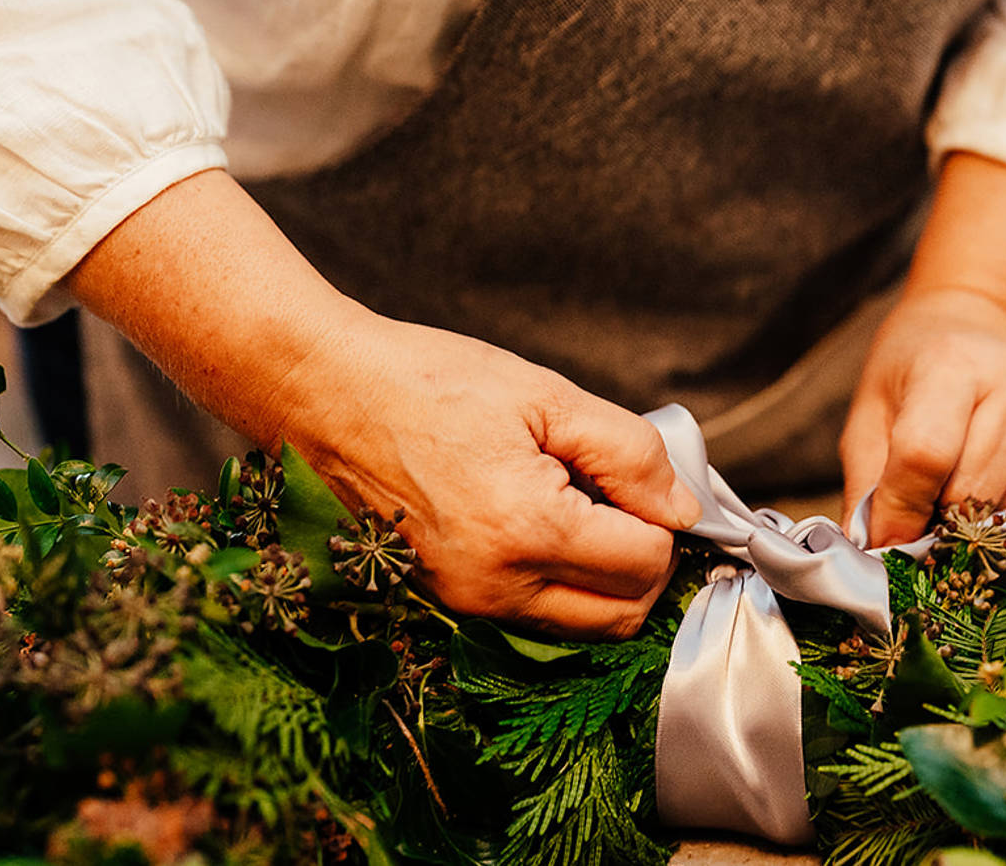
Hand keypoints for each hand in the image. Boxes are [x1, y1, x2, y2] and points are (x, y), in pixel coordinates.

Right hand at [69, 170, 699, 638]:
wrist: (323, 393)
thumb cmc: (426, 382)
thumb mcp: (547, 396)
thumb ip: (631, 454)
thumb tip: (682, 507)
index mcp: (527, 528)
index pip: (646, 563)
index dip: (662, 519)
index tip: (641, 479)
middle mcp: (496, 583)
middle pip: (622, 614)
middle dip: (643, 562)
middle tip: (624, 498)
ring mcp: (467, 600)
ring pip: (579, 624)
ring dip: (602, 577)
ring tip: (577, 503)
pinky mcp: (446, 599)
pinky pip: (531, 612)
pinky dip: (556, 579)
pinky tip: (539, 518)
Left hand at [837, 152, 1005, 544]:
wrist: (980, 330)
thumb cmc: (916, 373)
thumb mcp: (870, 413)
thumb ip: (868, 484)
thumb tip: (879, 551)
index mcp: (952, 365)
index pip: (927, 455)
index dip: (902, 508)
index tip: (886, 535)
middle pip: (972, 494)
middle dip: (937, 522)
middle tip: (919, 512)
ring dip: (974, 525)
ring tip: (953, 495)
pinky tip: (993, 492)